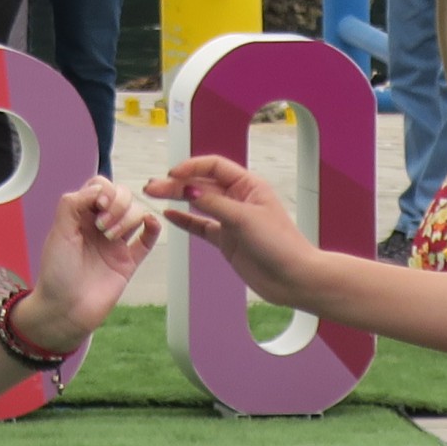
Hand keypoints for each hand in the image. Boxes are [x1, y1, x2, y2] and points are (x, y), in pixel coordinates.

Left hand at [23, 178, 168, 346]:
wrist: (65, 309)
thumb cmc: (56, 273)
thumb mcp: (59, 231)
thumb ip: (74, 204)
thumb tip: (98, 188)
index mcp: (80, 215)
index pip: (100, 186)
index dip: (104, 189)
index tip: (99, 204)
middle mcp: (99, 225)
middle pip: (122, 196)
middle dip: (118, 204)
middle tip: (102, 225)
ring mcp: (116, 243)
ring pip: (136, 214)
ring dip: (128, 218)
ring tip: (110, 237)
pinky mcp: (128, 261)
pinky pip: (148, 239)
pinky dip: (154, 227)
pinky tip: (150, 224)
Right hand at [147, 158, 323, 307]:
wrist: (293, 279)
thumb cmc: (280, 244)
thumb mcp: (244, 218)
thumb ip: (214, 203)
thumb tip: (188, 190)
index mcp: (248, 186)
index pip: (214, 167)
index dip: (191, 167)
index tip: (172, 174)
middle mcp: (238, 199)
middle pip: (201, 184)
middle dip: (176, 184)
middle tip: (152, 187)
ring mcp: (231, 220)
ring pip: (198, 204)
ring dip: (177, 199)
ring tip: (154, 195)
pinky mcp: (226, 239)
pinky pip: (200, 226)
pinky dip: (185, 220)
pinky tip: (169, 215)